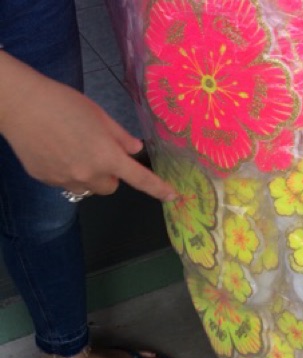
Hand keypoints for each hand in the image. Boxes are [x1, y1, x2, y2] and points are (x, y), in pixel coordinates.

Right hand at [0, 52, 175, 201]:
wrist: (17, 103)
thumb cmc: (61, 102)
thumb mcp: (98, 115)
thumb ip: (120, 136)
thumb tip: (135, 149)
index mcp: (106, 156)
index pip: (139, 179)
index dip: (158, 189)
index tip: (172, 196)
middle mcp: (89, 174)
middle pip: (111, 187)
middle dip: (110, 174)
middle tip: (97, 151)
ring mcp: (66, 180)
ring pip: (89, 188)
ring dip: (89, 176)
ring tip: (73, 149)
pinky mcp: (47, 180)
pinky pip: (67, 183)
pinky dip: (67, 173)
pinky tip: (55, 151)